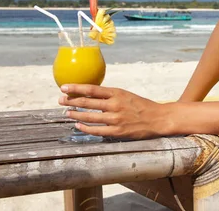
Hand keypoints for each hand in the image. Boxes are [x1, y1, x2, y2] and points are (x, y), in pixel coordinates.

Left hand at [58, 84, 172, 139]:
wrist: (158, 118)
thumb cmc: (141, 106)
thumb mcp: (126, 95)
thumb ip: (110, 95)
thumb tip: (90, 95)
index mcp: (117, 93)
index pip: (92, 89)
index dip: (76, 88)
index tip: (64, 87)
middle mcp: (115, 105)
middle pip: (88, 102)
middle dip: (71, 101)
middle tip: (60, 100)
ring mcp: (116, 119)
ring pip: (90, 116)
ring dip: (76, 114)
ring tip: (67, 112)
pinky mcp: (117, 132)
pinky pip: (97, 130)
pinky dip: (85, 127)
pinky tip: (78, 125)